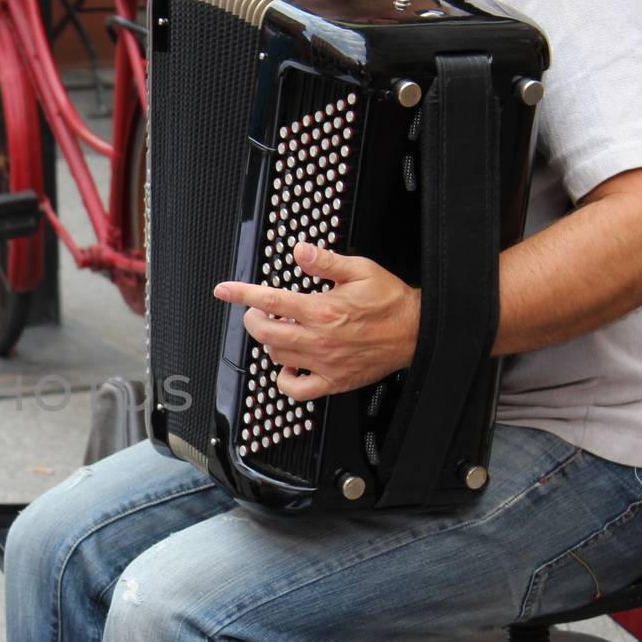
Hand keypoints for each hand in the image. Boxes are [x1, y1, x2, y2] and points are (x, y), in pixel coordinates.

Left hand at [213, 242, 420, 401]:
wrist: (417, 332)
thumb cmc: (390, 302)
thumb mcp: (360, 270)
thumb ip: (325, 262)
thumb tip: (299, 252)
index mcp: (322, 310)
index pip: (269, 300)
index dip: (241, 294)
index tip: (224, 290)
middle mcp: (318, 339)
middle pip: (264, 332)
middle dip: (253, 319)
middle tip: (258, 310)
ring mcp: (324, 363)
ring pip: (277, 356)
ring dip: (270, 341)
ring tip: (280, 329)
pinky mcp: (333, 382)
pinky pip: (296, 390)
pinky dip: (285, 379)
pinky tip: (290, 365)